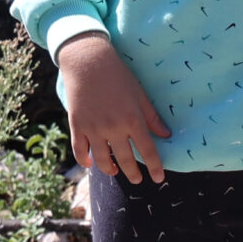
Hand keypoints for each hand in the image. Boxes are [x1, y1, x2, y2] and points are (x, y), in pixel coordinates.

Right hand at [58, 31, 170, 184]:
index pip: (148, 151)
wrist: (87, 62)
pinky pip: (80, 150)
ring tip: (115, 172)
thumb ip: (152, 116)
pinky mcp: (77, 126)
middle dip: (133, 173)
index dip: (155, 167)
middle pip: (125, 159)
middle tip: (138, 180)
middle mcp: (113, 128)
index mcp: (133, 120)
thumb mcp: (139, 94)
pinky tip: (91, 163)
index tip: (159, 178)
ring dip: (110, 170)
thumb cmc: (118, 75)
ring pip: (102, 160)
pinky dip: (85, 160)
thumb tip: (166, 135)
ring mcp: (93, 129)